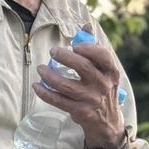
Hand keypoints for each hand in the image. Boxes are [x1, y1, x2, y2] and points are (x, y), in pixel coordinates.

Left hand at [33, 24, 124, 147]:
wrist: (108, 123)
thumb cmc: (102, 89)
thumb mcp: (105, 71)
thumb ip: (95, 47)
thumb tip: (86, 25)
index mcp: (111, 72)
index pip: (103, 56)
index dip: (89, 48)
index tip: (75, 45)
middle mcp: (103, 85)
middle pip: (83, 67)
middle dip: (65, 57)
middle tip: (53, 51)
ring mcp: (92, 100)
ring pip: (67, 85)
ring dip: (50, 75)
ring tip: (40, 68)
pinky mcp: (80, 112)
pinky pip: (59, 101)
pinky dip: (45, 93)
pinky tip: (37, 86)